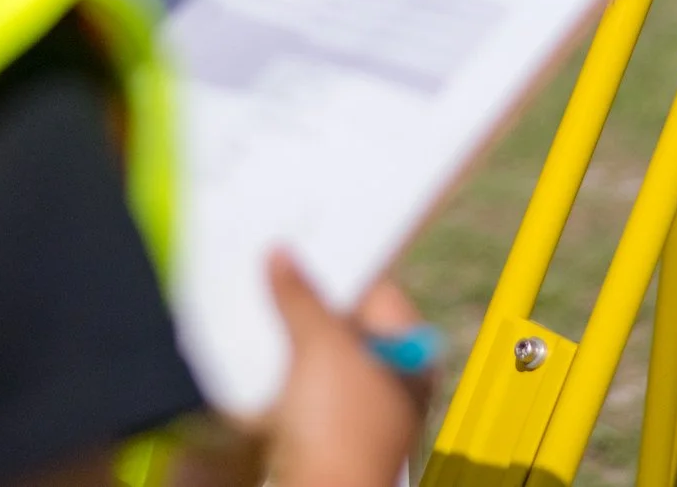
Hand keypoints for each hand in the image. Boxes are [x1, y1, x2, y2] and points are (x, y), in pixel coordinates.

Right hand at [262, 250, 427, 486]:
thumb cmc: (344, 434)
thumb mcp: (319, 347)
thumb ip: (301, 296)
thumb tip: (284, 257)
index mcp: (412, 352)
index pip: (379, 288)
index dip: (342, 264)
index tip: (307, 243)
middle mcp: (394, 378)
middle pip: (348, 318)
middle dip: (311, 298)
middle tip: (279, 269)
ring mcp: (362, 406)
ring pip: (323, 350)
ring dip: (294, 331)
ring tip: (266, 305)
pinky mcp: (330, 428)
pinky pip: (305, 381)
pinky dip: (286, 366)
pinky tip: (264, 353)